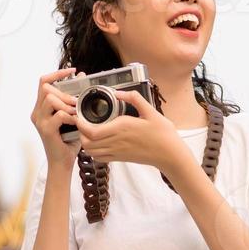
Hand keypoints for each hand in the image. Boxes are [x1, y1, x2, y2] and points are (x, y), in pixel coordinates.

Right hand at [30, 67, 80, 166]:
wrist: (62, 162)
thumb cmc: (67, 140)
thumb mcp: (71, 116)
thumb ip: (74, 98)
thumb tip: (82, 77)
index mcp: (41, 107)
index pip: (43, 82)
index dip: (56, 74)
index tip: (71, 71)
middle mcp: (37, 112)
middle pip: (46, 88)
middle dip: (64, 92)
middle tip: (76, 101)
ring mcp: (39, 121)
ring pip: (50, 99)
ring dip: (66, 103)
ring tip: (76, 111)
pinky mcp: (46, 130)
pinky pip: (59, 115)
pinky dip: (70, 116)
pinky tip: (76, 121)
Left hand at [76, 86, 190, 176]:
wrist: (169, 154)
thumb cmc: (162, 133)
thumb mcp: (150, 111)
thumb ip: (134, 98)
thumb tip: (118, 91)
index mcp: (121, 128)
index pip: (92, 131)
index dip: (81, 125)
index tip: (79, 117)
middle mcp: (116, 141)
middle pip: (87, 142)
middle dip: (80, 133)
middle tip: (83, 123)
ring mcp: (117, 152)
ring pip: (92, 151)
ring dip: (86, 142)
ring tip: (89, 132)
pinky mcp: (120, 158)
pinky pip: (100, 158)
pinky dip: (94, 151)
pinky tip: (98, 143)